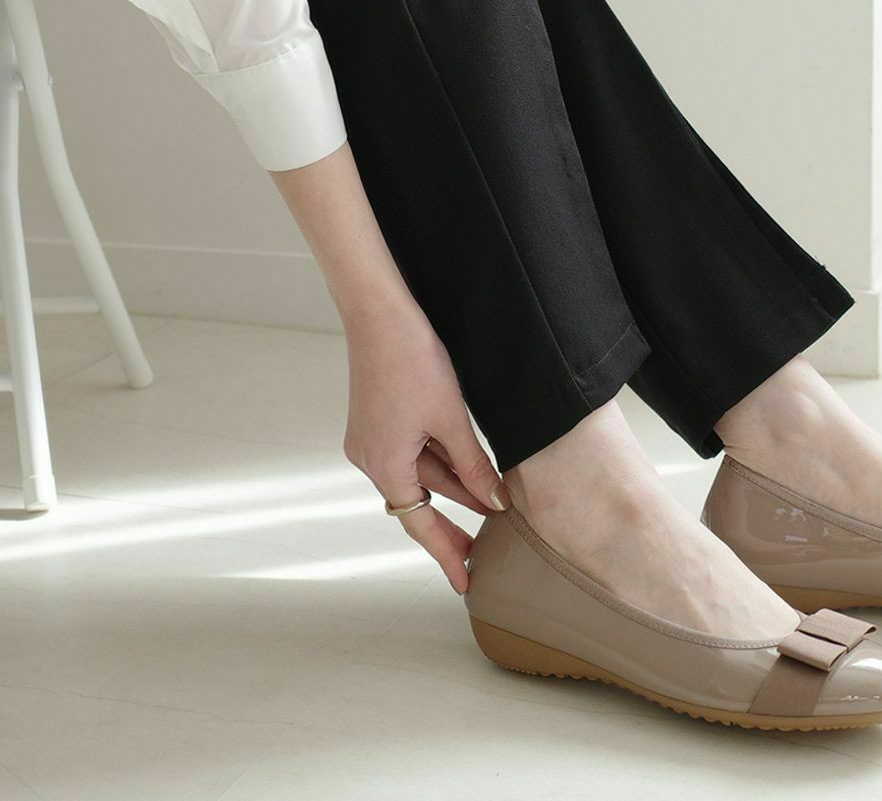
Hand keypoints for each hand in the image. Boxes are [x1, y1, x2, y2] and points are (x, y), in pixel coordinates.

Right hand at [341, 302, 508, 595]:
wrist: (381, 314)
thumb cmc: (413, 361)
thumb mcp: (452, 420)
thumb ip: (474, 466)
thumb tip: (496, 503)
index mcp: (385, 465)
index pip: (420, 525)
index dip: (446, 554)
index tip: (465, 582)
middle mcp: (369, 458)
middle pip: (420, 499)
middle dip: (454, 519)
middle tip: (487, 547)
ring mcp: (370, 439)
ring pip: (419, 473)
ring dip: (451, 486)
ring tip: (491, 501)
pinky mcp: (376, 421)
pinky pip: (411, 452)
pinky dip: (438, 461)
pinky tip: (467, 463)